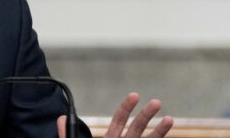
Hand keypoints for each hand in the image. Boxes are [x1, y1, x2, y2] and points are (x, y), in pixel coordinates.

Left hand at [57, 92, 173, 137]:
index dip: (127, 107)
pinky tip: (169, 136)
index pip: (120, 120)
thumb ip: (69, 135)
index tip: (135, 95)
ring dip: (160, 131)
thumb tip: (60, 118)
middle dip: (147, 115)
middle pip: (137, 127)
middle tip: (157, 102)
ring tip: (170, 119)